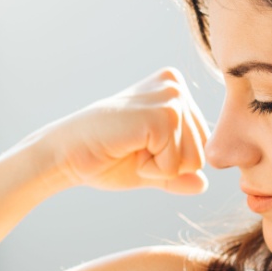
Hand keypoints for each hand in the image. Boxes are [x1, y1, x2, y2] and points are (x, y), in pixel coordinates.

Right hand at [41, 68, 208, 194]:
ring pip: (193, 161)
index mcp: (175, 90)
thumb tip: (204, 185)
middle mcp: (175, 85)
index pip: (201, 145)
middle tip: (132, 148)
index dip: (169, 161)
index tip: (137, 146)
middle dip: (167, 165)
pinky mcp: (163, 116)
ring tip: (130, 147)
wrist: (67, 154)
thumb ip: (178, 175)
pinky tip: (127, 149)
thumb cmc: (104, 158)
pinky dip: (150, 169)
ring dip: (158, 167)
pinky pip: (175, 165)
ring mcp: (170, 97)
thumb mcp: (150, 169)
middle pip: (201, 153)